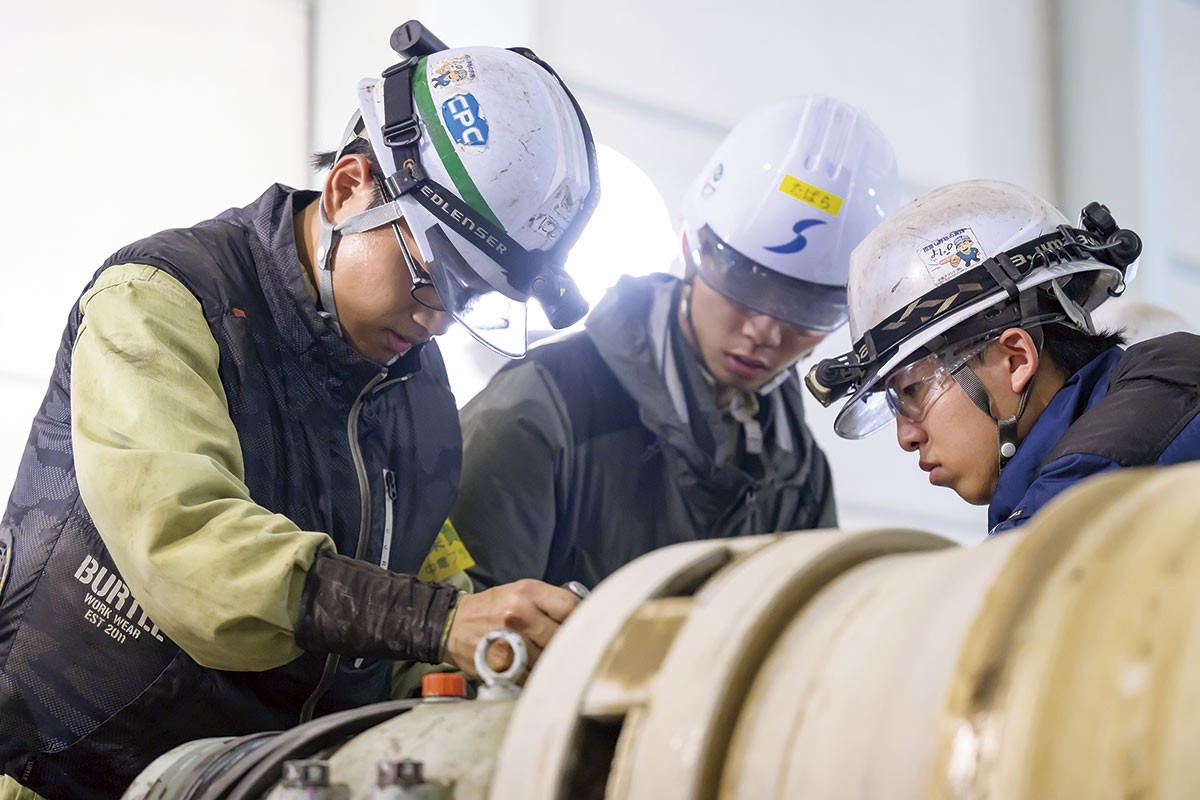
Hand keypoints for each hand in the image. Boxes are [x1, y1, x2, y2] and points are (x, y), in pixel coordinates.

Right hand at [444, 579, 580, 677]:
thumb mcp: (519, 591)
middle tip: (570, 649)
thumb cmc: (492, 607)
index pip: (570, 607)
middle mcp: (521, 615)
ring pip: (550, 659)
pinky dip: (536, 676)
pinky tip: (533, 671)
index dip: (581, 619)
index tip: (583, 627)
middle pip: (562, 636)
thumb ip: (548, 602)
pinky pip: (533, 675)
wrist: (453, 625)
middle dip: (568, 644)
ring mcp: (512, 641)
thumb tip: (583, 617)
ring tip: (550, 661)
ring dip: (553, 663)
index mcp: (528, 592)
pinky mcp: (503, 665)